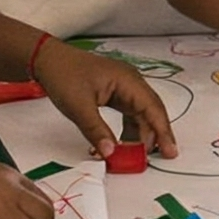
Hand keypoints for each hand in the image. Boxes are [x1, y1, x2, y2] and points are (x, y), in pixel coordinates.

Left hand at [32, 40, 179, 160]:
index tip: (170, 151)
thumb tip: (111, 153)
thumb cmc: (65, 77)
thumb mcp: (79, 106)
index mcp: (128, 80)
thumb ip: (97, 130)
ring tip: (137, 157)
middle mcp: (131, 83)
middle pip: (151, 111)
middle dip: (156, 135)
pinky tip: (121, 145)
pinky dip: (127, 131)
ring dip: (140, 135)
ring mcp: (124, 88)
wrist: (49, 60)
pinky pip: (128, 114)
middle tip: (159, 158)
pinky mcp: (114, 94)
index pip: (152, 107)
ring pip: (140, 114)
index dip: (163, 130)